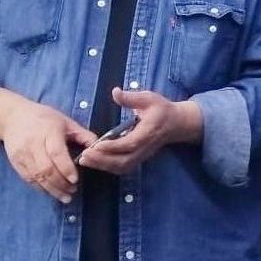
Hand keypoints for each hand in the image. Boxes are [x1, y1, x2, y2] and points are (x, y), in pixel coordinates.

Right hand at [0, 100, 95, 202]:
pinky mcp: (15, 161)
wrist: (13, 117)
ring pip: (36, 176)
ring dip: (51, 189)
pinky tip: (51, 192)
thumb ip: (84, 135)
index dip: (66, 168)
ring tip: (65, 196)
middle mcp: (32, 143)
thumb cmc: (44, 118)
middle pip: (45, 168)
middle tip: (73, 191)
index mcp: (48, 131)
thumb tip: (99, 148)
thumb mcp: (66, 122)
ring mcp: (22, 154)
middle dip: (60, 183)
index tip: (75, 180)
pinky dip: (40, 187)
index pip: (56, 153)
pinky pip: (28, 178)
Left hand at [76, 88, 202, 174]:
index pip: (131, 143)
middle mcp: (146, 147)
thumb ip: (131, 97)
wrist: (177, 124)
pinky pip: (123, 167)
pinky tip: (95, 162)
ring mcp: (143, 155)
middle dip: (103, 160)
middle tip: (84, 156)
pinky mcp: (139, 158)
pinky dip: (107, 168)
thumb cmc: (162, 109)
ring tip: (85, 160)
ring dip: (103, 166)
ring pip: (123, 167)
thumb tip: (115, 92)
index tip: (96, 145)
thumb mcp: (149, 98)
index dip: (113, 146)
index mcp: (149, 131)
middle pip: (125, 160)